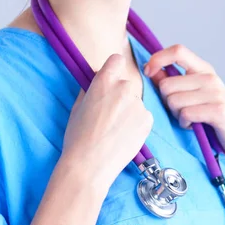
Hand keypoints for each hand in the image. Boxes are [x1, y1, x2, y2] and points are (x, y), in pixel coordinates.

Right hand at [61, 54, 153, 185]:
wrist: (90, 164)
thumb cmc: (78, 138)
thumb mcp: (77, 107)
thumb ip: (90, 89)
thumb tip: (96, 81)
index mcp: (104, 81)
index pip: (116, 60)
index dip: (113, 70)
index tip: (111, 80)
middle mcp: (124, 88)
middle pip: (126, 84)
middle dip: (120, 95)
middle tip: (109, 115)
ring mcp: (138, 105)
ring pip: (135, 102)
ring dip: (129, 111)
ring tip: (115, 130)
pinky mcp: (147, 120)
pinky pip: (143, 116)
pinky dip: (137, 124)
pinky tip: (124, 136)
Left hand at [143, 44, 224, 179]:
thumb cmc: (210, 118)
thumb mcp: (191, 96)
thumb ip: (171, 82)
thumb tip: (151, 70)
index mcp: (203, 69)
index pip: (178, 51)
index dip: (158, 58)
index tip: (148, 72)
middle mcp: (210, 78)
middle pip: (166, 85)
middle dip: (166, 102)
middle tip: (180, 112)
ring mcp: (216, 93)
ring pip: (173, 101)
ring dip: (177, 115)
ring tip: (190, 119)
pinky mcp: (218, 111)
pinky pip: (186, 114)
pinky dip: (185, 124)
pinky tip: (194, 126)